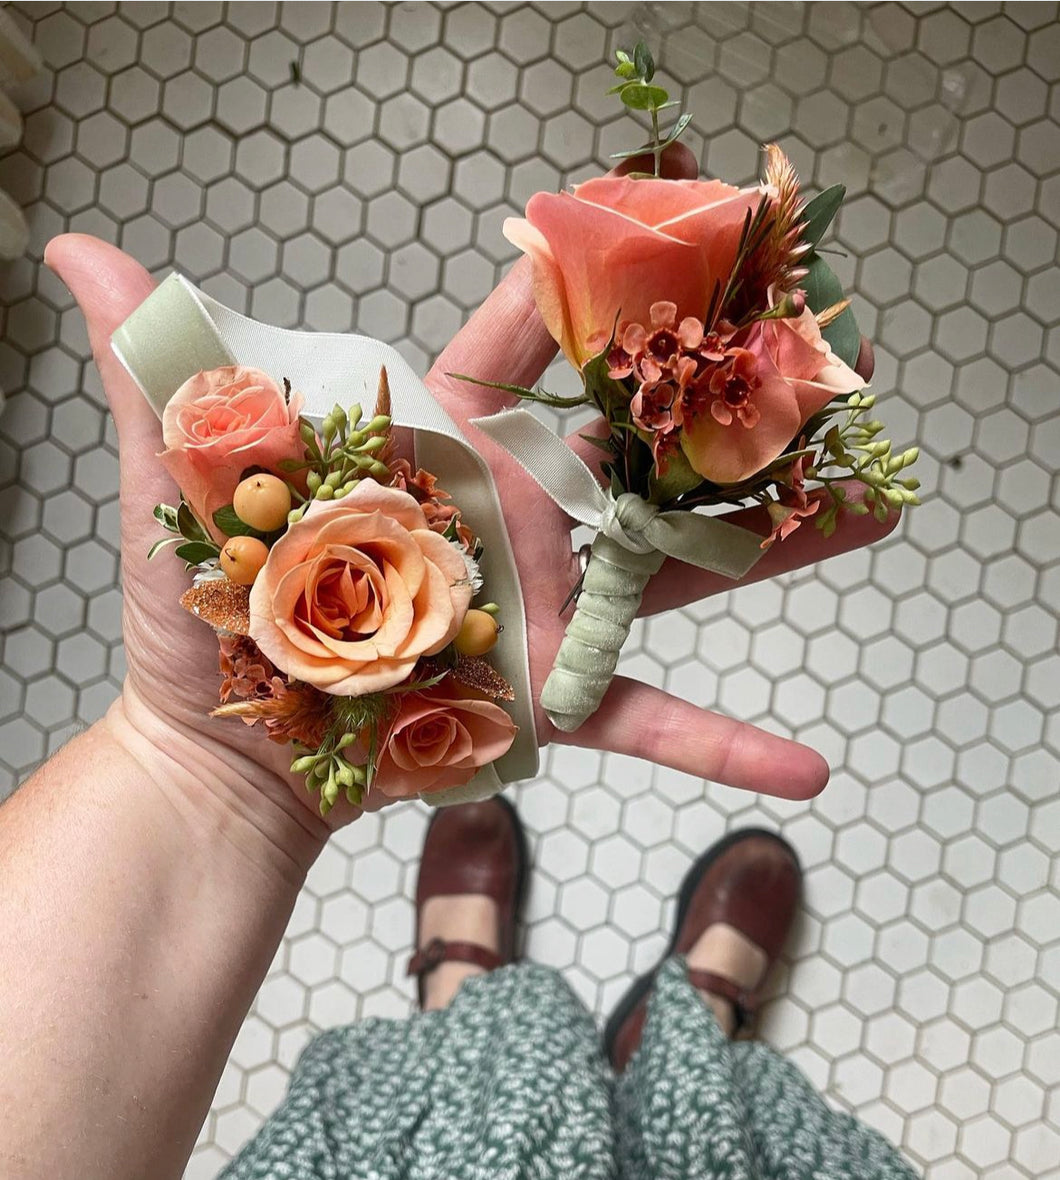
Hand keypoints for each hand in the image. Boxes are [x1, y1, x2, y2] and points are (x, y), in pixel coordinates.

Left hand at [46, 148, 890, 834]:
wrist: (227, 754)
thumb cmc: (202, 616)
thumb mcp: (185, 490)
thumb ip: (162, 374)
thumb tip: (80, 251)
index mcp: (438, 450)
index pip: (519, 346)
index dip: (587, 285)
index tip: (669, 225)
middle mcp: (510, 517)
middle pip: (633, 446)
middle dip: (724, 401)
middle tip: (821, 357)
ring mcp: (542, 608)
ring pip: (674, 568)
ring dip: (775, 545)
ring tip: (874, 512)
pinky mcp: (549, 699)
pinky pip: (647, 715)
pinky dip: (719, 739)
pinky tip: (803, 764)